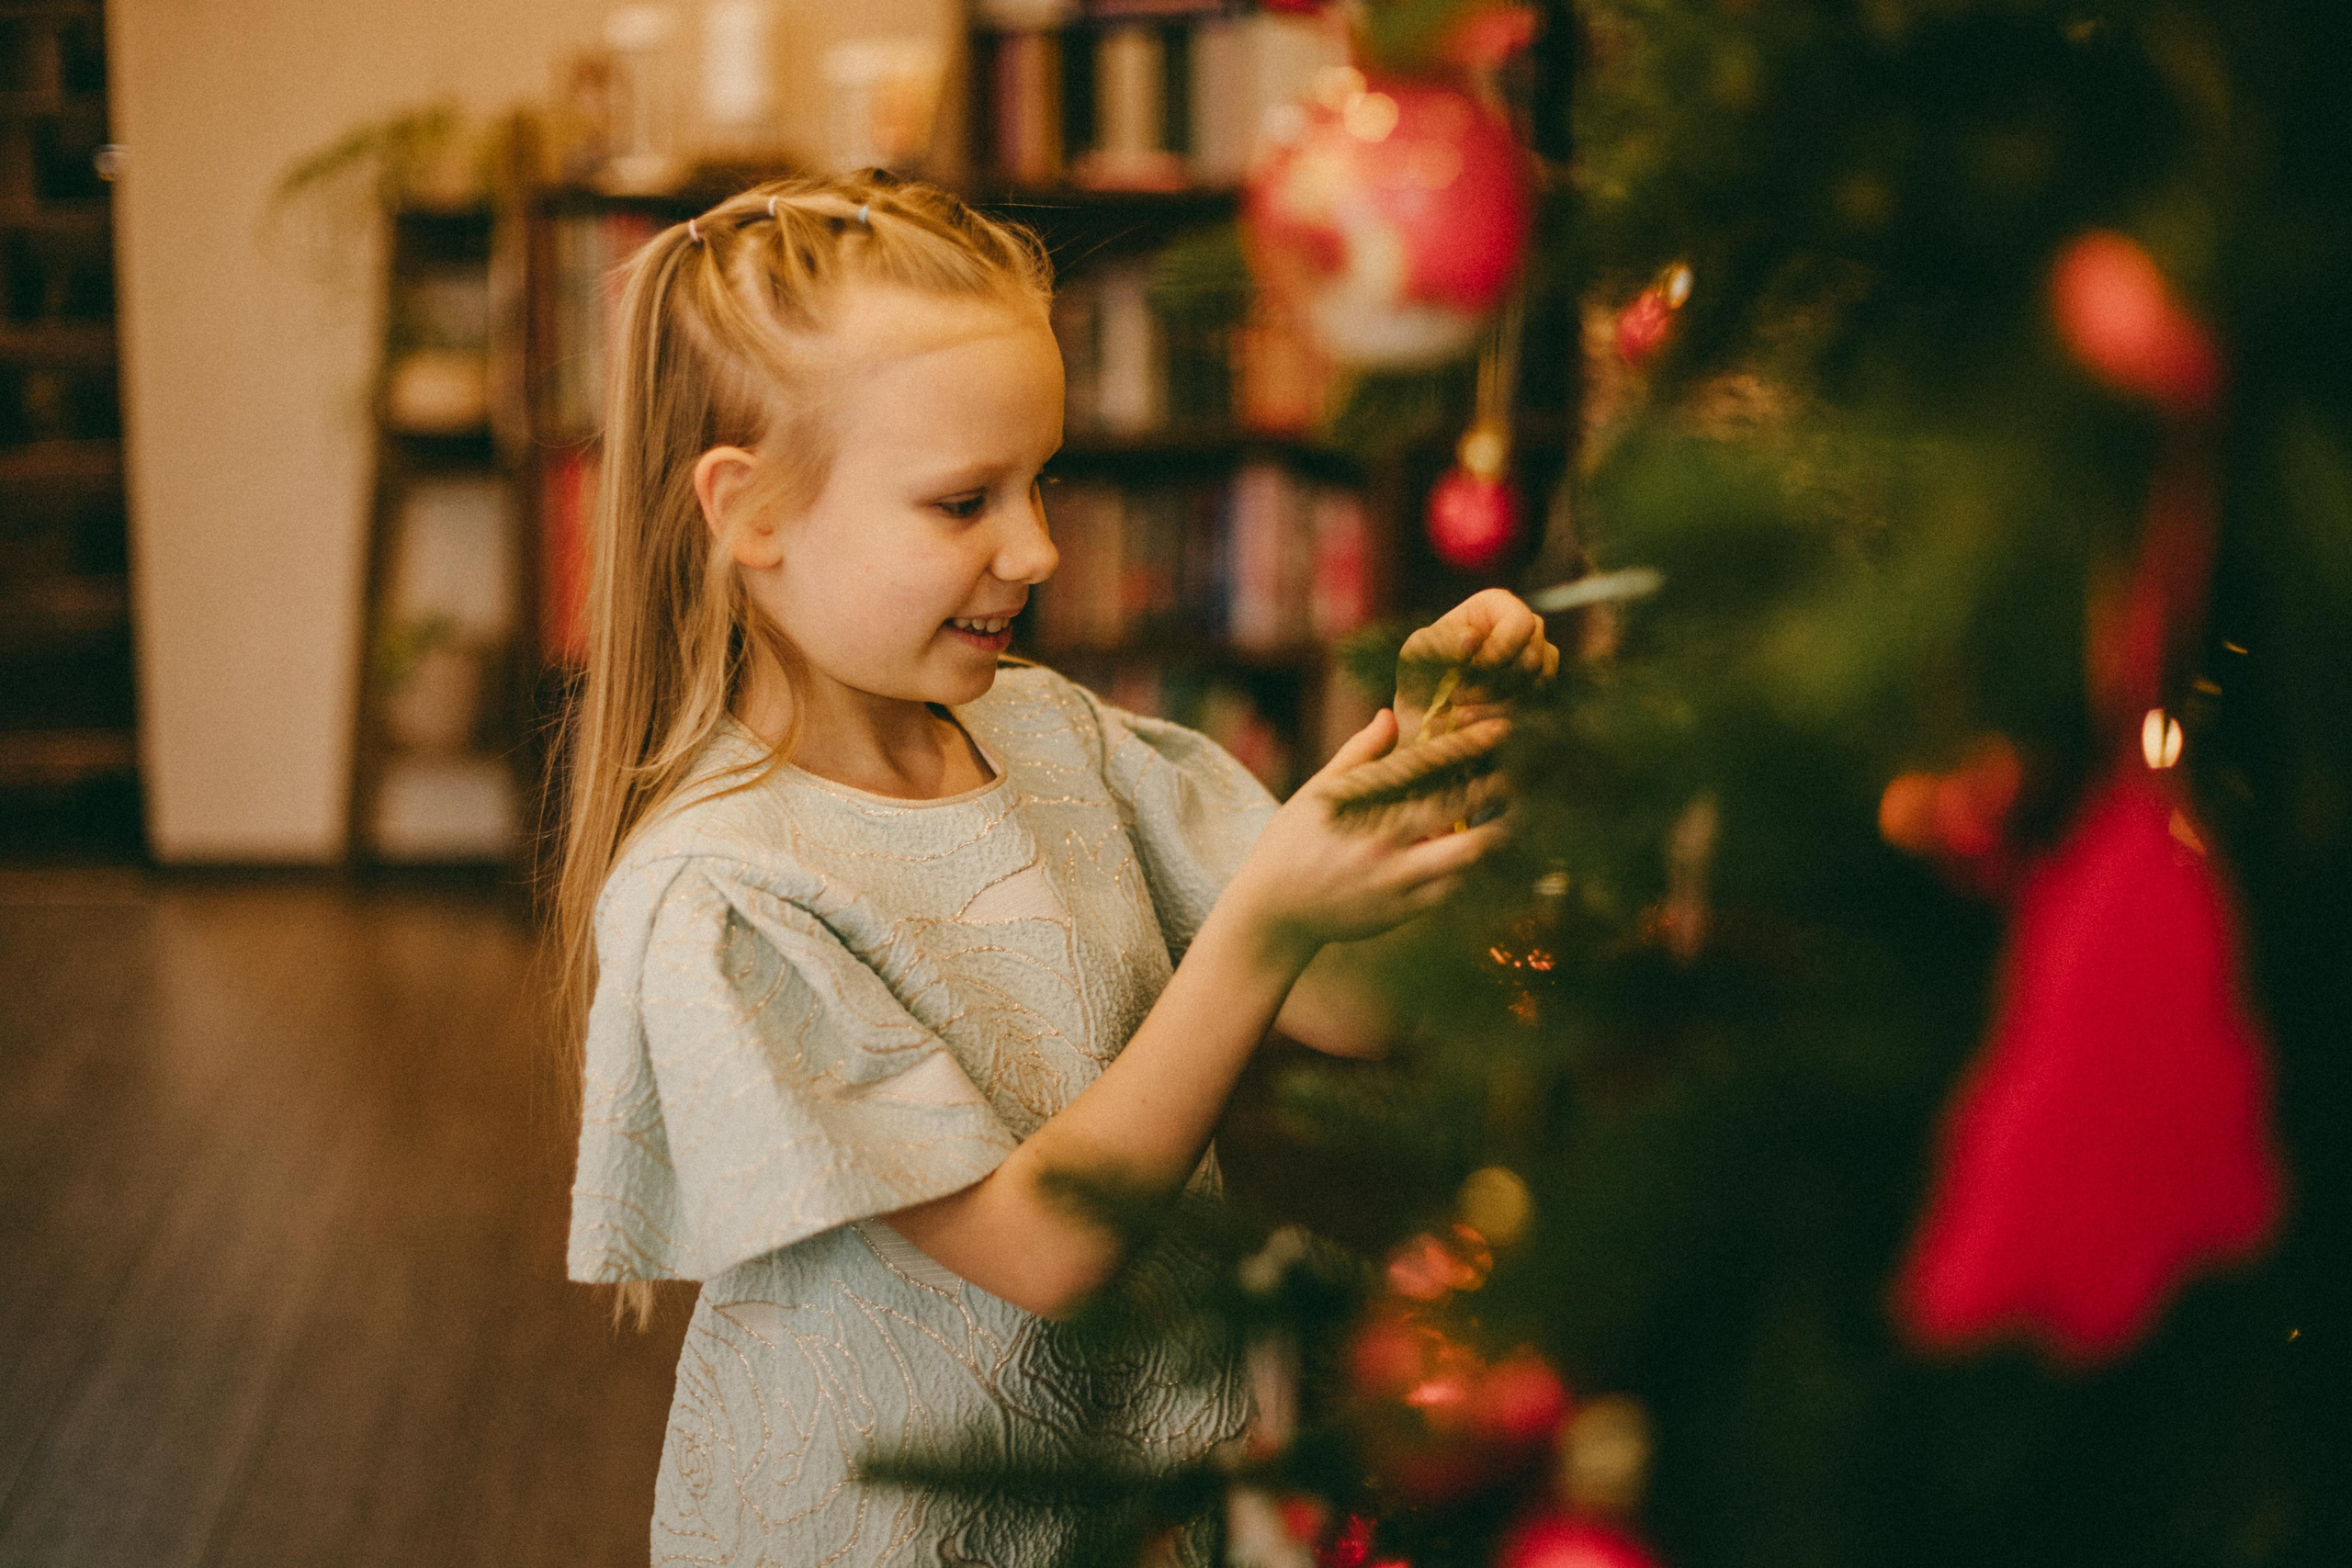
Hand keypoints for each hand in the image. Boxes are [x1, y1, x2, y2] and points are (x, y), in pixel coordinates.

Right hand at [1220, 709, 1509, 962]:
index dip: (1470, 746)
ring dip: (1498, 832)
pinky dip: (1478, 870)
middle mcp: (1383, 842)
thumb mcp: (1317, 793)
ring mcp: (1396, 881)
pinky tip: (1495, 855)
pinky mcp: (1403, 913)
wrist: (1273, 913)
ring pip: (1466, 856)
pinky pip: (1454, 890)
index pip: (1428, 767)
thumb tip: (1390, 715)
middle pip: (1458, 808)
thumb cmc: (1292, 844)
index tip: (1502, 728)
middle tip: (1531, 767)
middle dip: (1498, 785)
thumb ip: (1358, 755)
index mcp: (1363, 806)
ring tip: (1523, 812)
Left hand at [1394, 588, 1559, 741]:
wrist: (1428, 706)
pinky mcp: (1542, 687)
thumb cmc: (1422, 670)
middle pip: (1532, 656)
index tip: (1470, 670)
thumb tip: (1472, 638)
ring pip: (1538, 683)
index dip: (1500, 650)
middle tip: (1456, 698)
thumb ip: (1442, 643)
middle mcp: (1527, 627)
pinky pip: (1538, 704)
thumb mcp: (1419, 653)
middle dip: (1494, 684)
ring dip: (1498, 704)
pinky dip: (1507, 716)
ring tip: (1461, 714)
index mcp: (1497, 605)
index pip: (1520, 622)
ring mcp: (1541, 657)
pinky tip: (1477, 721)